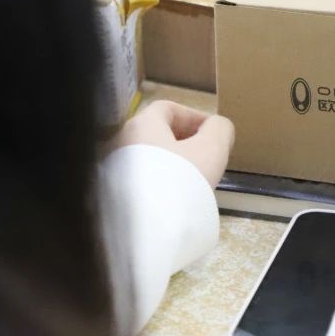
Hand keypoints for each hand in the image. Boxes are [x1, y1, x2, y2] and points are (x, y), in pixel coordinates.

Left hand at [111, 101, 233, 187]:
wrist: (149, 226)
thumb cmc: (182, 177)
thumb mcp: (211, 149)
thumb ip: (220, 130)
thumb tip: (219, 127)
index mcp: (141, 123)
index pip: (168, 108)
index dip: (195, 116)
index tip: (214, 133)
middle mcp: (121, 141)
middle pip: (157, 133)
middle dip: (185, 142)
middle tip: (207, 158)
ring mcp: (114, 168)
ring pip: (150, 157)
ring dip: (173, 162)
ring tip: (194, 180)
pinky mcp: (115, 192)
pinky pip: (141, 177)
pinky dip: (159, 180)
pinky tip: (174, 197)